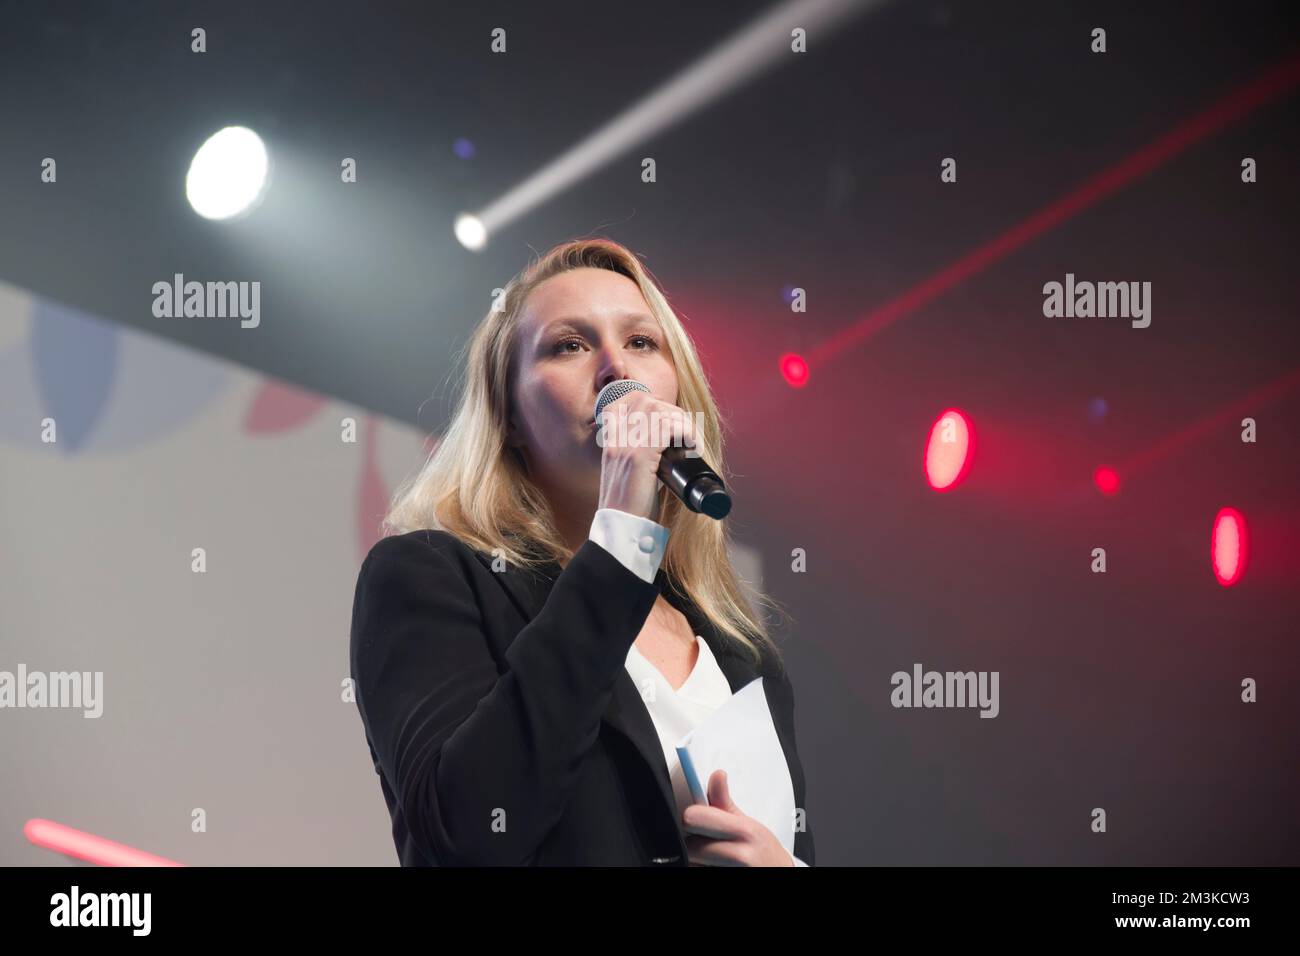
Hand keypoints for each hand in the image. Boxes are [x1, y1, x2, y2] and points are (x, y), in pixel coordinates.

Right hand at [595, 390, 696, 520]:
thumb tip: (668, 447)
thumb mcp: (628, 475)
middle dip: (671, 411)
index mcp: (610, 444)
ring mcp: (624, 447)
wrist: (621, 529)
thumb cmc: (632, 507)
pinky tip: (691, 446)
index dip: (649, 403)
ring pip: (658, 411)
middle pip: (644, 401)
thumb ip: (639, 457)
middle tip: (684, 432)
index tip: (667, 418)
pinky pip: (666, 428)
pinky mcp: (638, 457)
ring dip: (681, 421)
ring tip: (690, 440)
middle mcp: (615, 441)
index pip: (622, 402)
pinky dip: (685, 432)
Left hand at [681, 770, 793, 866]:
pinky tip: (715, 865)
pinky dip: (701, 868)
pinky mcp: (720, 879)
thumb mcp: (747, 823)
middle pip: (690, 845)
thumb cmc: (761, 851)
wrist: (778, 874)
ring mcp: (731, 871)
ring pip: (691, 862)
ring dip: (697, 860)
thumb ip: (723, 801)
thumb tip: (717, 774)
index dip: (692, 817)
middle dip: (695, 843)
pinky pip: (697, 872)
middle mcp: (739, 855)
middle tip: (709, 842)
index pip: (695, 818)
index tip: (695, 817)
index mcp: (743, 830)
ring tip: (715, 857)